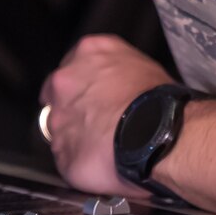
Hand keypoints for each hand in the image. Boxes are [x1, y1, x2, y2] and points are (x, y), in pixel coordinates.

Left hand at [38, 34, 174, 194]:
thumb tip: (119, 85)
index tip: (92, 95)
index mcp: (87, 52)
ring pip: (60, 129)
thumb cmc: (158, 102)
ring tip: (104, 146)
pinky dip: (80, 161)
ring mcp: (59, 118)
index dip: (83, 84)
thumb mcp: (142, 66)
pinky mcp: (62, 152)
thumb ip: (117, 70)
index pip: (72, 65)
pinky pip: (67, 158)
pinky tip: (101, 162)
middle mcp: (65, 80)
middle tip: (98, 121)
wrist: (157, 134)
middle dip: (73, 109)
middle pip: (57, 96)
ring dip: (77, 137)